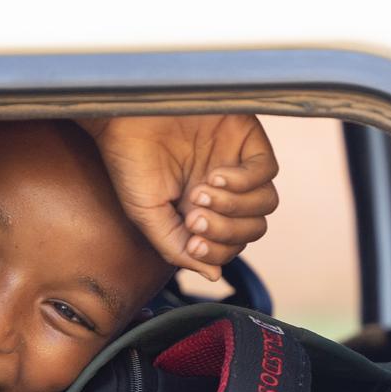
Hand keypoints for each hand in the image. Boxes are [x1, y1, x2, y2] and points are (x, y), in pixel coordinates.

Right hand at [78, 115, 279, 282]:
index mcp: (202, 211)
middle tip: (194, 219)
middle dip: (226, 232)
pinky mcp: (246, 138)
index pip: (232, 245)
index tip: (191, 240)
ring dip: (234, 208)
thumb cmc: (129, 160)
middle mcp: (224, 190)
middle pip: (253, 228)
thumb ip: (176, 249)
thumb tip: (213, 276)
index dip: (218, 251)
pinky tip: (216, 176)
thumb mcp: (147, 216)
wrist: (123, 115)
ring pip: (265, 204)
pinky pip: (267, 171)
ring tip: (200, 193)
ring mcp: (237, 163)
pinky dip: (245, 182)